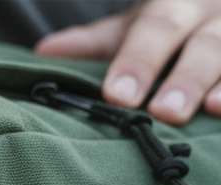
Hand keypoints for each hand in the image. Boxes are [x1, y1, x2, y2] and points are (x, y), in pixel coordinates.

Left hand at [34, 0, 220, 124]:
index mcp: (176, 4)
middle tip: (163, 112)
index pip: (156, 28)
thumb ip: (97, 44)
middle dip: (185, 77)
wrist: (215, 5)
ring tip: (210, 109)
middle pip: (206, 43)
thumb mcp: (135, 28)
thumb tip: (44, 54)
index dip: (138, 60)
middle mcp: (215, 14)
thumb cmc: (170, 24)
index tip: (117, 94)